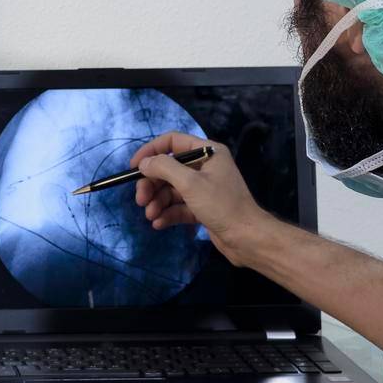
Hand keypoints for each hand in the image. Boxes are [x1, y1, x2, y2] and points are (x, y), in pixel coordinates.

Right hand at [130, 132, 269, 265]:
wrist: (248, 239)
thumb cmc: (222, 205)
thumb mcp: (190, 183)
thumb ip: (164, 168)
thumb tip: (144, 163)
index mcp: (208, 152)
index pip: (172, 142)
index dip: (151, 151)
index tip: (134, 167)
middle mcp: (205, 167)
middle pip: (169, 169)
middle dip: (152, 184)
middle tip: (140, 200)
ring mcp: (204, 188)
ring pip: (172, 189)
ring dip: (158, 201)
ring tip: (150, 215)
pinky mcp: (203, 208)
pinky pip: (179, 206)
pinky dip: (167, 213)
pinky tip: (159, 223)